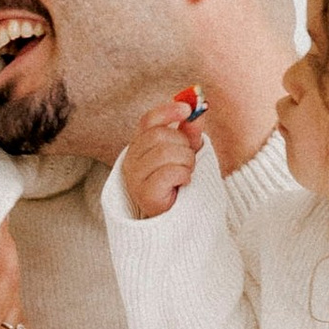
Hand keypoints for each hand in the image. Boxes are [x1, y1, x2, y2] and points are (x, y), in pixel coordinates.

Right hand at [117, 89, 205, 220]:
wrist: (173, 219)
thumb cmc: (176, 184)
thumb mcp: (184, 153)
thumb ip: (188, 133)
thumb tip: (197, 111)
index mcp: (139, 145)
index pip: (148, 120)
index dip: (168, 111)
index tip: (187, 109)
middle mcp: (131, 159)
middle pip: (160, 135)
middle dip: (183, 145)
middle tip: (189, 159)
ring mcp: (135, 177)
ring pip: (166, 153)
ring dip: (186, 162)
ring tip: (186, 173)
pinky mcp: (144, 193)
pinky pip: (169, 173)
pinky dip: (183, 175)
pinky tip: (183, 183)